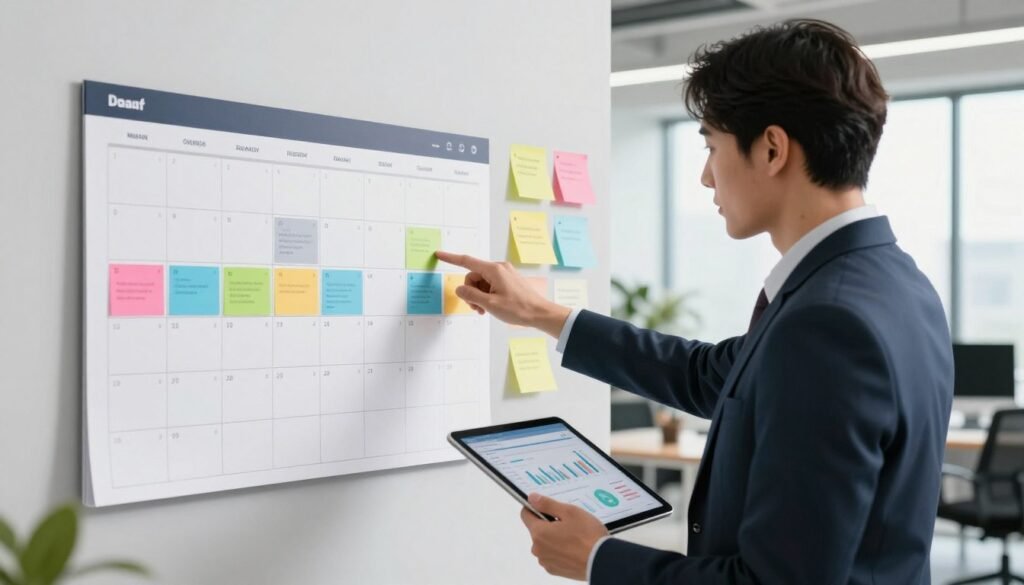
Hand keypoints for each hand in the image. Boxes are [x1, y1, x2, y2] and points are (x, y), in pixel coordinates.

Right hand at [435, 251, 571, 336]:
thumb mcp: (490, 304)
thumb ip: (471, 295)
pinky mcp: (508, 280)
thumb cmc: (518, 309)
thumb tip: (459, 288)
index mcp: (494, 270)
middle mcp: (499, 268)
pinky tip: (490, 307)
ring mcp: (504, 274)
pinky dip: (486, 295)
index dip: (451, 259)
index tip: (439, 254)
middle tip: (477, 308)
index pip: (467, 261)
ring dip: (479, 296)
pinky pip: (490, 285)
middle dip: (471, 292)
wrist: (540, 314)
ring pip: (481, 283)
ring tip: (485, 310)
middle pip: (473, 276)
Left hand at [520, 493, 608, 580]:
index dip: (535, 507)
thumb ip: (548, 504)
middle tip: (568, 522)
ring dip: (554, 538)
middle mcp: (538, 549)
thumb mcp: (569, 512)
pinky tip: (574, 547)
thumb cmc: (588, 536)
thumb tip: (532, 498)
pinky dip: (560, 550)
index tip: (547, 507)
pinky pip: (552, 555)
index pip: (526, 514)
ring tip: (574, 536)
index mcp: (539, 533)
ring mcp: (546, 561)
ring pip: (545, 543)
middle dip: (549, 524)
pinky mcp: (555, 570)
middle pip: (537, 530)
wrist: (603, 561)